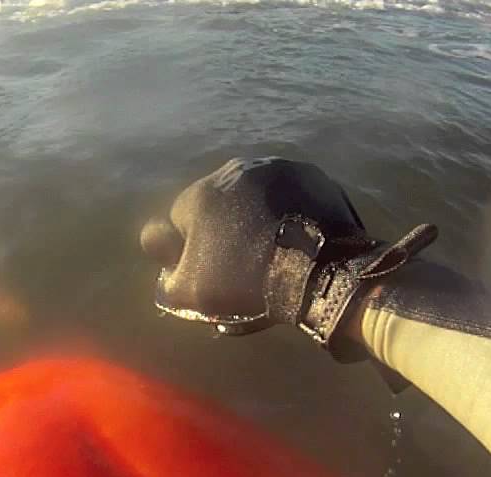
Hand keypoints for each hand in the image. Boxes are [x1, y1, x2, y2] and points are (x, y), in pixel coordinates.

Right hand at [140, 157, 434, 357]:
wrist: (322, 274)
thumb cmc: (248, 283)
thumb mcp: (192, 295)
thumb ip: (168, 278)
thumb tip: (169, 268)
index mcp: (201, 193)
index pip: (180, 219)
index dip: (190, 247)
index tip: (209, 268)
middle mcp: (235, 170)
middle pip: (218, 203)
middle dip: (224, 229)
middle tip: (242, 261)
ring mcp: (278, 168)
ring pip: (254, 195)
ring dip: (256, 217)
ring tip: (272, 249)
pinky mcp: (312, 175)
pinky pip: (289, 194)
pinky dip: (289, 212)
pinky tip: (297, 238)